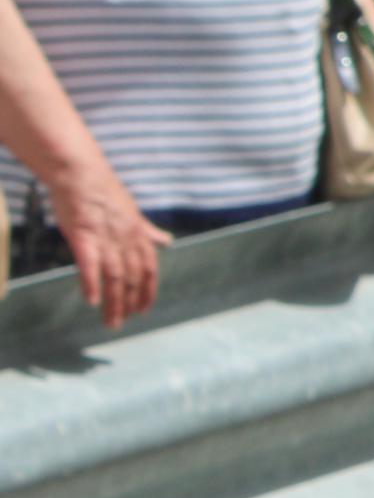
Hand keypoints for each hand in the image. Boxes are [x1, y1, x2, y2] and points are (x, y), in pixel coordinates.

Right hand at [50, 166, 163, 328]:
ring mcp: (106, 239)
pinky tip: (92, 301)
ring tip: (111, 322)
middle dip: (130, 303)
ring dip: (115, 302)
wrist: (81, 174)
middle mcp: (127, 240)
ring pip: (115, 277)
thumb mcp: (133, 213)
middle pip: (133, 278)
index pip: (149, 270)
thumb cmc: (104, 194)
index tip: (143, 310)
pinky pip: (90, 264)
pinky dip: (92, 283)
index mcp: (139, 236)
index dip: (148, 292)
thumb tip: (167, 241)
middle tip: (123, 323)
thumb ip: (148, 232)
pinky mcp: (83, 236)